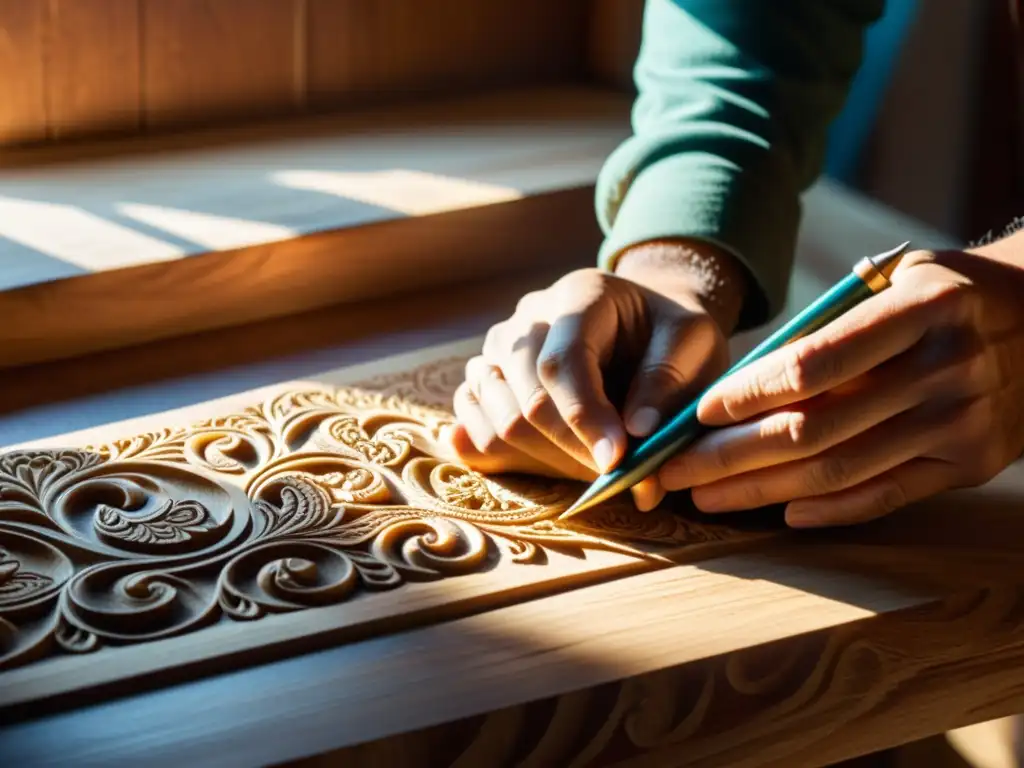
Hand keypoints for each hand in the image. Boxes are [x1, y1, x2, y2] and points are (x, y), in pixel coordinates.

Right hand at [444, 240, 747, 510]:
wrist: (644, 323)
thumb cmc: (670, 334)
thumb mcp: (694, 341)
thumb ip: (669, 381)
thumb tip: (637, 433)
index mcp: (579, 295)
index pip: (562, 361)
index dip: (585, 416)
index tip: (617, 461)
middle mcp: (527, 318)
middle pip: (526, 399)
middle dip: (572, 450)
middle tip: (618, 478)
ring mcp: (498, 350)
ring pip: (499, 420)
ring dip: (548, 461)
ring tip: (595, 466)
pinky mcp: (485, 381)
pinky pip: (476, 430)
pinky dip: (513, 459)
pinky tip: (557, 461)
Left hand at [659, 244, 1023, 526]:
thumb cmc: (949, 294)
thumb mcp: (899, 279)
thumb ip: (830, 324)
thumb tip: (743, 382)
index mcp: (922, 310)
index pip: (813, 362)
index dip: (747, 394)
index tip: (695, 415)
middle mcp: (945, 370)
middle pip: (814, 428)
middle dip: (730, 455)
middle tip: (672, 471)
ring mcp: (960, 424)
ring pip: (839, 470)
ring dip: (761, 490)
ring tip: (706, 497)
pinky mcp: (969, 465)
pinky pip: (886, 496)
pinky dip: (829, 510)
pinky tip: (780, 511)